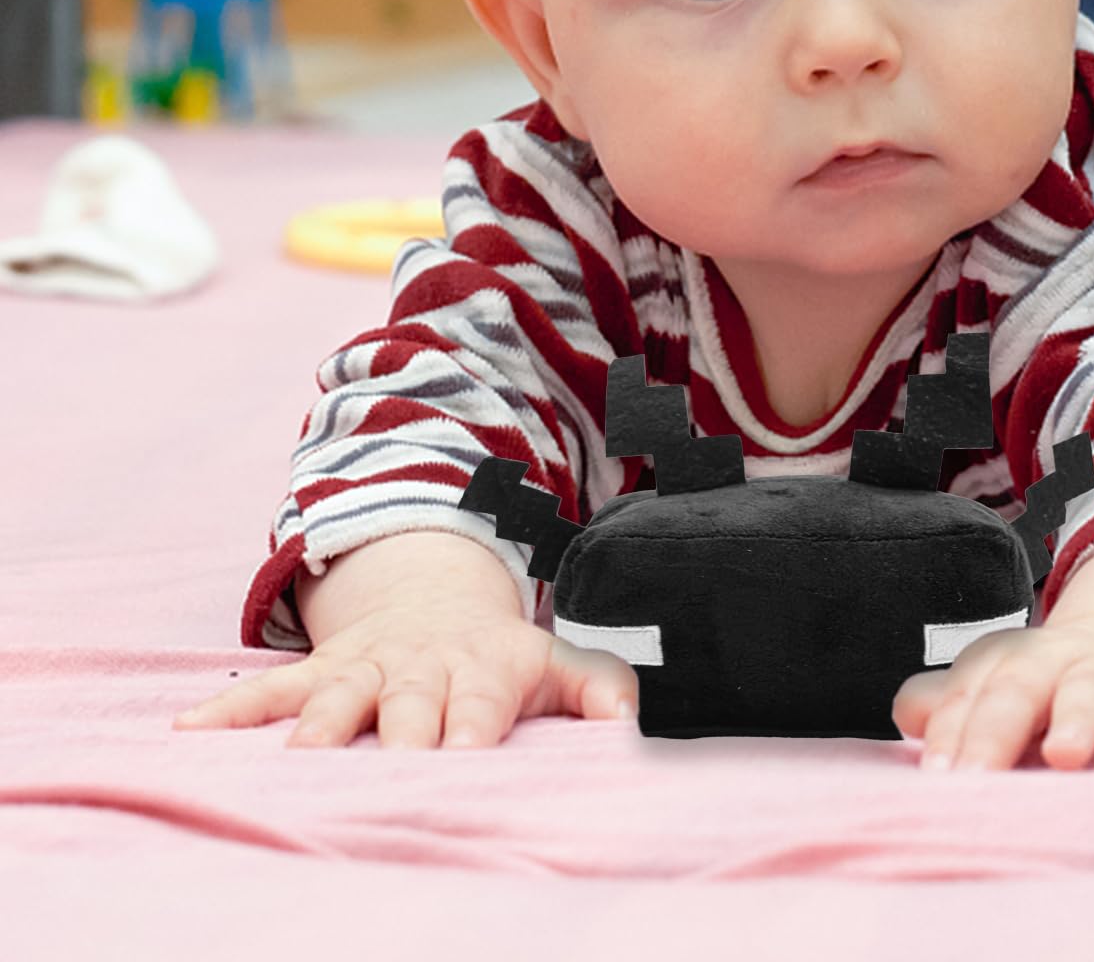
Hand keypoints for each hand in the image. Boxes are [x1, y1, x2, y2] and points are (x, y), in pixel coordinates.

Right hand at [173, 597, 638, 748]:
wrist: (438, 595)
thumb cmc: (501, 655)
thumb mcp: (557, 663)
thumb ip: (600, 690)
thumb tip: (636, 724)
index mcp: (482, 670)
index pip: (478, 702)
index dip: (471, 727)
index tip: (465, 757)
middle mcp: (421, 668)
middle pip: (407, 704)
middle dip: (397, 733)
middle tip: (385, 766)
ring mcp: (367, 666)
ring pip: (338, 694)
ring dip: (318, 723)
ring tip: (298, 754)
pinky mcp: (323, 669)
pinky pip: (271, 687)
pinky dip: (231, 708)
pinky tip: (189, 732)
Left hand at [892, 618, 1093, 771]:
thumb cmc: (1049, 683)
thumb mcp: (1003, 684)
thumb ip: (954, 704)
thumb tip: (907, 714)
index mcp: (1010, 662)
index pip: (970, 694)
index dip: (950, 733)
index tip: (935, 777)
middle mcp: (1057, 661)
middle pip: (1017, 688)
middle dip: (993, 729)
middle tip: (971, 775)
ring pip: (1092, 690)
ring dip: (1077, 718)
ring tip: (1064, 754)